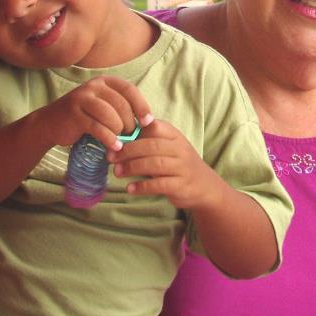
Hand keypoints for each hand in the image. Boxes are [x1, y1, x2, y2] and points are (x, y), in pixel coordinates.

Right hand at [38, 76, 153, 149]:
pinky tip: (114, 147)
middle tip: (129, 136)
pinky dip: (109, 139)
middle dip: (129, 124)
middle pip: (121, 104)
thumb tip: (147, 122)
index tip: (148, 122)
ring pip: (111, 116)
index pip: (129, 89)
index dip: (141, 106)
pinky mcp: (74, 114)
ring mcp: (82, 98)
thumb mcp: (103, 106)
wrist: (50, 123)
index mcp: (104, 81)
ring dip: (119, 132)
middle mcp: (94, 86)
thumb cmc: (84, 117)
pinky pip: (98, 128)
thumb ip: (121, 109)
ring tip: (120, 141)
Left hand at [108, 119, 223, 210]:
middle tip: (111, 158)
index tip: (116, 137)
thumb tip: (119, 140)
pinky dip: (142, 186)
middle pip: (151, 145)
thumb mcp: (169, 148)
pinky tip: (130, 188)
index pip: (155, 126)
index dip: (134, 130)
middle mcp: (179, 148)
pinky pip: (159, 184)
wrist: (205, 186)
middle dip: (128, 151)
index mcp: (174, 135)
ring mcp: (181, 167)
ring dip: (132, 168)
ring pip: (154, 164)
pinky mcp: (181, 185)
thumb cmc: (179, 164)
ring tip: (117, 172)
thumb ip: (150, 142)